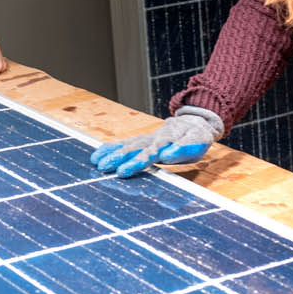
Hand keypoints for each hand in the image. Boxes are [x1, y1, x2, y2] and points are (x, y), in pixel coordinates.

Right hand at [90, 107, 224, 177]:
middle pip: (133, 149)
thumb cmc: (196, 136)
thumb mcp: (196, 142)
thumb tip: (166, 155)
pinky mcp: (141, 140)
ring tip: (96, 162)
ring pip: (126, 145)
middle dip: (117, 158)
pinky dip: (110, 148)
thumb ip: (182, 149)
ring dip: (111, 153)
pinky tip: (96, 155)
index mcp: (166, 141)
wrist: (194, 122)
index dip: (135, 162)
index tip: (122, 171)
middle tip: (103, 167)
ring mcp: (145, 139)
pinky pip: (123, 143)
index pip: (149, 153)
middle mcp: (152, 139)